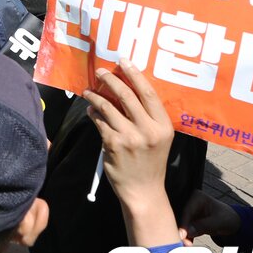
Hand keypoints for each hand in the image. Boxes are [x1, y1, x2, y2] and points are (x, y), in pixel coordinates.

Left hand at [83, 57, 173, 205]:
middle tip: (100, 71)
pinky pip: (99, 122)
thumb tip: (128, 90)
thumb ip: (149, 117)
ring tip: (88, 92)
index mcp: (163, 126)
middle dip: (111, 79)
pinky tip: (90, 111)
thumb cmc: (150, 161)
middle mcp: (148, 130)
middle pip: (126, 95)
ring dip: (95, 96)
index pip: (148, 93)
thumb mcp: (159, 138)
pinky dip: (92, 113)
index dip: (135, 74)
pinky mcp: (113, 145)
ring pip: (108, 107)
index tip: (123, 61)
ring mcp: (130, 137)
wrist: (143, 190)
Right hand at [179, 190, 240, 245]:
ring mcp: (189, 212)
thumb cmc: (227, 218)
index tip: (181, 235)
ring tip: (186, 245)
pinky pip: (185, 230)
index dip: (184, 224)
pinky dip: (187, 237)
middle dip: (181, 230)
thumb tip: (187, 232)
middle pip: (181, 217)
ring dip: (183, 235)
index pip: (187, 211)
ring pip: (181, 225)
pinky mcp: (189, 221)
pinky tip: (189, 244)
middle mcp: (190, 203)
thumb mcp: (218, 222)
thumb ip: (203, 226)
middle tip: (183, 243)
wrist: (231, 222)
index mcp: (197, 197)